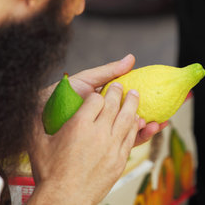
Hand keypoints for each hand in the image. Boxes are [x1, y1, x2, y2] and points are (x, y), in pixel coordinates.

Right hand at [28, 81, 139, 203]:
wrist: (64, 200)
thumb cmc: (50, 175)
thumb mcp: (37, 144)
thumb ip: (36, 122)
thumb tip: (31, 107)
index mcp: (79, 126)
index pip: (96, 99)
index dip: (98, 93)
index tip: (98, 92)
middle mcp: (98, 133)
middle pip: (114, 105)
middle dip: (118, 92)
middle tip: (121, 86)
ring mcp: (111, 147)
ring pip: (127, 118)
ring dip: (132, 104)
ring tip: (134, 96)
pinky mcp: (119, 160)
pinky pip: (131, 137)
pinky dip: (135, 125)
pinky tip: (136, 120)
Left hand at [38, 54, 166, 146]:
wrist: (40, 117)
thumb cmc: (60, 96)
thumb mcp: (86, 81)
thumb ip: (108, 72)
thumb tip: (132, 58)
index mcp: (102, 102)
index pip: (126, 99)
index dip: (141, 96)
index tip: (157, 93)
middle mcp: (104, 117)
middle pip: (131, 115)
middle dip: (148, 113)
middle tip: (164, 109)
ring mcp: (103, 131)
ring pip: (130, 130)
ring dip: (146, 126)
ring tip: (159, 122)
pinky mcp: (101, 145)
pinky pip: (122, 143)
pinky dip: (137, 138)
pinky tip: (148, 131)